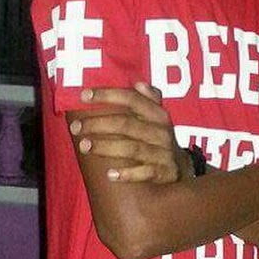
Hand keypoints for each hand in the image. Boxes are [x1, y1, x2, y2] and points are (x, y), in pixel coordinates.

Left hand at [68, 83, 189, 183]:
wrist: (182, 168)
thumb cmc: (159, 138)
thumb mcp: (158, 118)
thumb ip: (149, 99)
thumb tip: (139, 83)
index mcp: (158, 114)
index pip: (132, 99)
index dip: (108, 95)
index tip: (83, 96)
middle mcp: (161, 131)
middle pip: (126, 124)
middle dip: (98, 124)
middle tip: (76, 128)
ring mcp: (163, 153)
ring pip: (132, 148)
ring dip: (106, 147)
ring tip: (84, 146)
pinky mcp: (164, 172)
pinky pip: (145, 173)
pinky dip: (128, 174)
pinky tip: (111, 174)